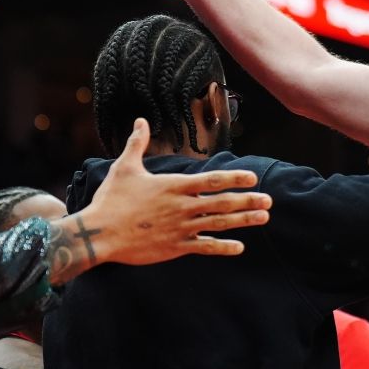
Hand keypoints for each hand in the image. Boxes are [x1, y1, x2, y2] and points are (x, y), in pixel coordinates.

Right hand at [82, 118, 271, 263]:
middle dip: (248, 201)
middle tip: (269, 200)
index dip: (234, 178)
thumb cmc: (111, 200)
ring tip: (264, 218)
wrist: (99, 233)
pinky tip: (240, 247)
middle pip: (222, 203)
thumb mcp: (124, 167)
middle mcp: (182, 207)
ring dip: (244, 221)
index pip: (212, 180)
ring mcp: (181, 228)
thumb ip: (137, 143)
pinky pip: (205, 248)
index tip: (253, 177)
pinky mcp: (175, 247)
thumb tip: (141, 120)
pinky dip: (223, 247)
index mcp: (174, 186)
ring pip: (219, 224)